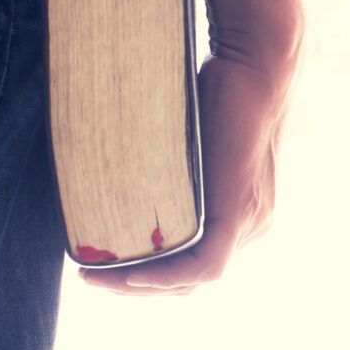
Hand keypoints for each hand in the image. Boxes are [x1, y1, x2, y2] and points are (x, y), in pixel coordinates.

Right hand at [80, 26, 300, 294]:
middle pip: (191, 277)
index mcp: (240, 208)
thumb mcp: (188, 134)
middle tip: (93, 276)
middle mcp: (250, 223)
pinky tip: (133, 277)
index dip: (152, 273)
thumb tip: (118, 155)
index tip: (109, 266)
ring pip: (196, 277)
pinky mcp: (240, 210)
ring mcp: (249, 220)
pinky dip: (167, 276)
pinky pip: (205, 265)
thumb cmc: (221, 85)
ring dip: (144, 285)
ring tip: (99, 277)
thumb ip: (169, 158)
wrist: (256, 63)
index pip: (194, 261)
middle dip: (139, 286)